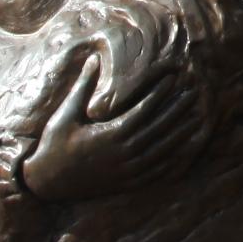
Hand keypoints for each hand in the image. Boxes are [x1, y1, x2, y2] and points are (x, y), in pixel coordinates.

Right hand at [19, 52, 200, 200]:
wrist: (47, 182)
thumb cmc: (55, 144)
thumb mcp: (66, 113)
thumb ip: (84, 86)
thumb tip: (94, 58)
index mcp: (111, 134)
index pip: (144, 109)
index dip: (160, 92)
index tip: (172, 78)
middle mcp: (124, 153)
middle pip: (159, 128)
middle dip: (177, 109)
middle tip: (193, 93)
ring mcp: (127, 170)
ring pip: (162, 150)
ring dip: (180, 134)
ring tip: (195, 120)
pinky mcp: (127, 183)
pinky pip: (156, 172)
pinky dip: (171, 161)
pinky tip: (181, 152)